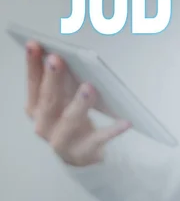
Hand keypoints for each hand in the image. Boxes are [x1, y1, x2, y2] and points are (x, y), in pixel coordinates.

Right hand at [24, 42, 130, 166]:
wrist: (81, 155)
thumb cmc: (72, 119)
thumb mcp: (63, 100)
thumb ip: (61, 82)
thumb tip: (63, 56)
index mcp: (37, 109)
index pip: (33, 84)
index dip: (32, 65)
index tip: (34, 45)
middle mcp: (44, 125)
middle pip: (48, 101)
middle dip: (52, 79)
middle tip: (57, 60)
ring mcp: (63, 140)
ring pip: (70, 120)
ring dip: (79, 103)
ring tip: (89, 87)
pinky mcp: (84, 151)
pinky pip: (100, 139)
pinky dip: (112, 130)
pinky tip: (125, 122)